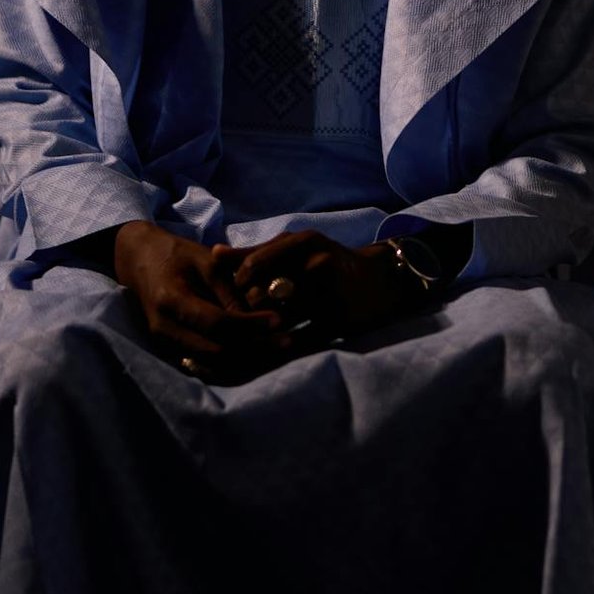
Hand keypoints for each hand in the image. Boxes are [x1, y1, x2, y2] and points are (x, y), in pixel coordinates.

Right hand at [113, 223, 294, 383]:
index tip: (279, 320)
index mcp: (171, 300)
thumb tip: (261, 319)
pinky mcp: (170, 351)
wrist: (140, 262)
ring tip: (278, 348)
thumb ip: (232, 290)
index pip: (217, 324)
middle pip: (217, 352)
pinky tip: (258, 353)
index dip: (250, 326)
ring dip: (248, 360)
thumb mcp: (207, 261)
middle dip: (256, 349)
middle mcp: (164, 329)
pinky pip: (206, 365)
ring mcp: (165, 344)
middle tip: (288, 341)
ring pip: (213, 365)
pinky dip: (234, 362)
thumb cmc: (177, 255)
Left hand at [221, 230, 420, 348]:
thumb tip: (213, 253)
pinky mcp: (338, 320)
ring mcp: (329, 293)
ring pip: (279, 319)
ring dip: (259, 332)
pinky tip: (269, 350)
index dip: (235, 288)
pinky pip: (300, 338)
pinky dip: (281, 346)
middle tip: (231, 326)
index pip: (252, 267)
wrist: (379, 281)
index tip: (229, 300)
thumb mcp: (295, 249)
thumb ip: (256, 252)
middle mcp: (316, 264)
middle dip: (246, 313)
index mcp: (302, 243)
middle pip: (263, 296)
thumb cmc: (327, 263)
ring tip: (244, 340)